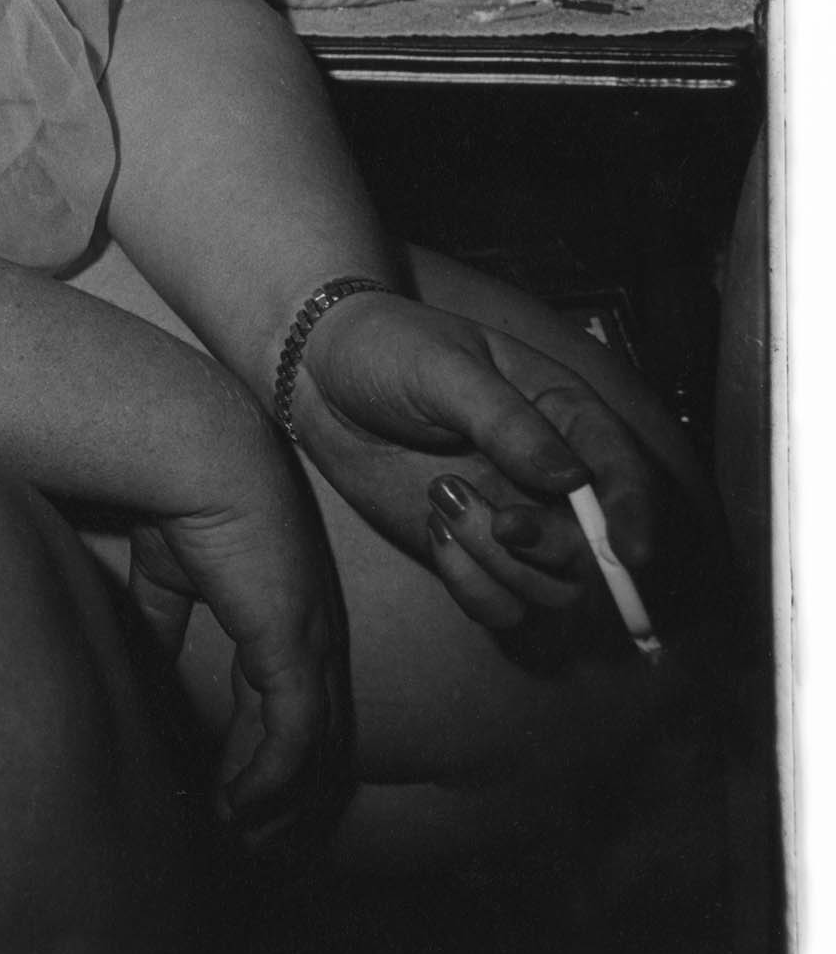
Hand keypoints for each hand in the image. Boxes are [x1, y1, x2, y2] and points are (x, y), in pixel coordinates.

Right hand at [120, 391, 347, 850]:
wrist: (187, 446)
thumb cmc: (172, 489)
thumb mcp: (165, 567)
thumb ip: (163, 616)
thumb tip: (144, 659)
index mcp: (284, 605)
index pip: (291, 699)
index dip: (267, 753)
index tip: (237, 797)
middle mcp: (310, 628)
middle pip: (318, 738)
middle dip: (290, 798)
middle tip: (257, 844)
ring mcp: (310, 637)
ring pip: (316, 749)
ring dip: (283, 804)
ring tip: (246, 841)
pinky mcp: (293, 643)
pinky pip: (294, 736)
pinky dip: (270, 780)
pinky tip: (238, 807)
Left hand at [284, 290, 662, 640]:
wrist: (317, 374)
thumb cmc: (387, 349)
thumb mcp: (444, 367)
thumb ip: (506, 420)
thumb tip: (570, 477)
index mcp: (562, 414)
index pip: (623, 471)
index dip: (637, 515)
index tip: (628, 553)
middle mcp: (551, 477)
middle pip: (596, 548)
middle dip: (555, 547)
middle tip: (501, 522)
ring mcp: (514, 519)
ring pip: (550, 587)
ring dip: (502, 563)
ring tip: (440, 498)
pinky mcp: (473, 552)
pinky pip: (499, 604)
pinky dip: (473, 585)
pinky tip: (433, 529)